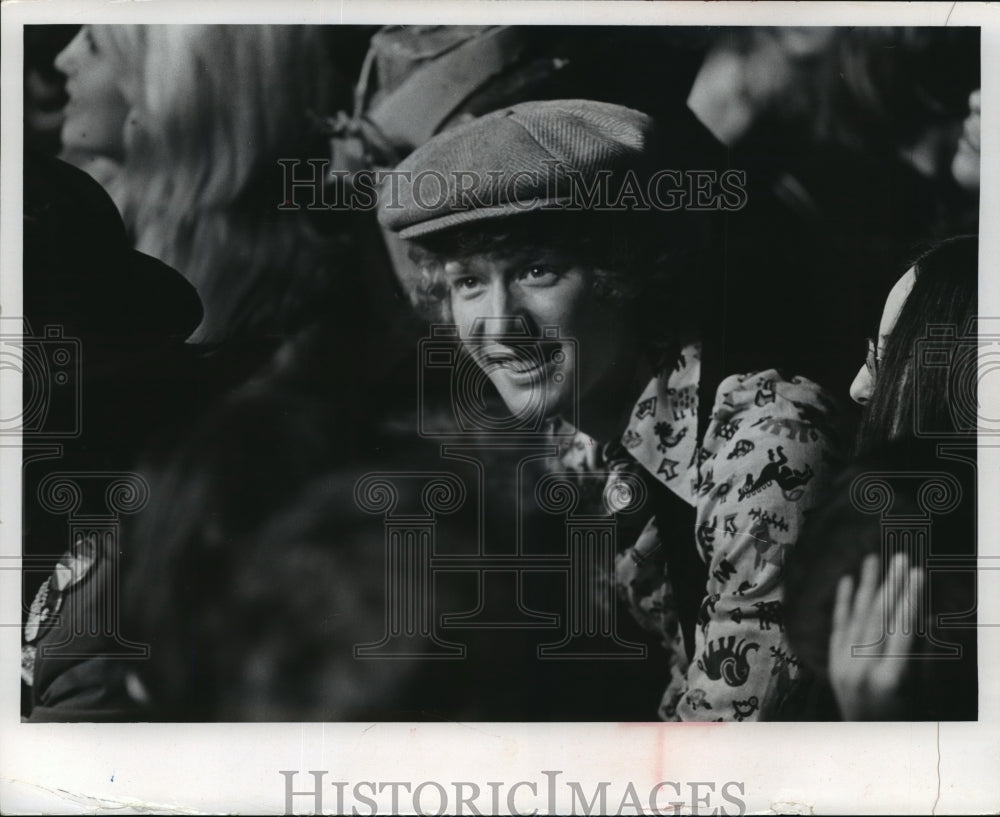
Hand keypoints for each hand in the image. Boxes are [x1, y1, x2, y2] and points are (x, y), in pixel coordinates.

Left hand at [828, 552, 923, 719]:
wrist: (868, 743)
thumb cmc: (906, 718)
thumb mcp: (922, 689)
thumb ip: (922, 652)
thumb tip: (925, 613)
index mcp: (890, 678)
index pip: (903, 629)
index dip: (912, 599)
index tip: (918, 572)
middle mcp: (862, 670)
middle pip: (879, 617)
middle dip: (892, 584)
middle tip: (900, 557)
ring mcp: (843, 666)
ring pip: (857, 617)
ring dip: (866, 585)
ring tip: (873, 558)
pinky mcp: (832, 663)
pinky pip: (838, 626)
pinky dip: (843, 602)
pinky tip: (847, 580)